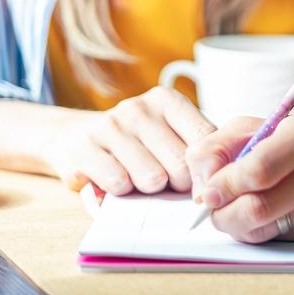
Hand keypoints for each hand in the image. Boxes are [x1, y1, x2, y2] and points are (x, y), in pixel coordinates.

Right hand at [43, 87, 215, 195]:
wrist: (76, 137)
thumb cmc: (136, 142)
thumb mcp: (169, 133)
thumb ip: (196, 148)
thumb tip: (217, 178)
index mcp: (167, 100)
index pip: (205, 137)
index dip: (208, 169)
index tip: (204, 184)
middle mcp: (139, 108)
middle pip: (181, 164)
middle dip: (180, 184)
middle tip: (169, 183)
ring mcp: (110, 126)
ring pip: (152, 179)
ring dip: (150, 190)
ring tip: (140, 180)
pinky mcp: (84, 149)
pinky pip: (119, 185)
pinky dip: (123, 193)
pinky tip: (118, 181)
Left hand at [186, 116, 293, 242]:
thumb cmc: (286, 140)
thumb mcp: (248, 129)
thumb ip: (215, 149)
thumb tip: (204, 191)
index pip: (258, 170)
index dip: (225, 185)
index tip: (208, 192)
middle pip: (260, 208)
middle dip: (224, 213)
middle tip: (213, 208)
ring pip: (266, 229)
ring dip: (238, 224)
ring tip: (234, 208)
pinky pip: (279, 238)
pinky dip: (258, 230)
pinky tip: (261, 213)